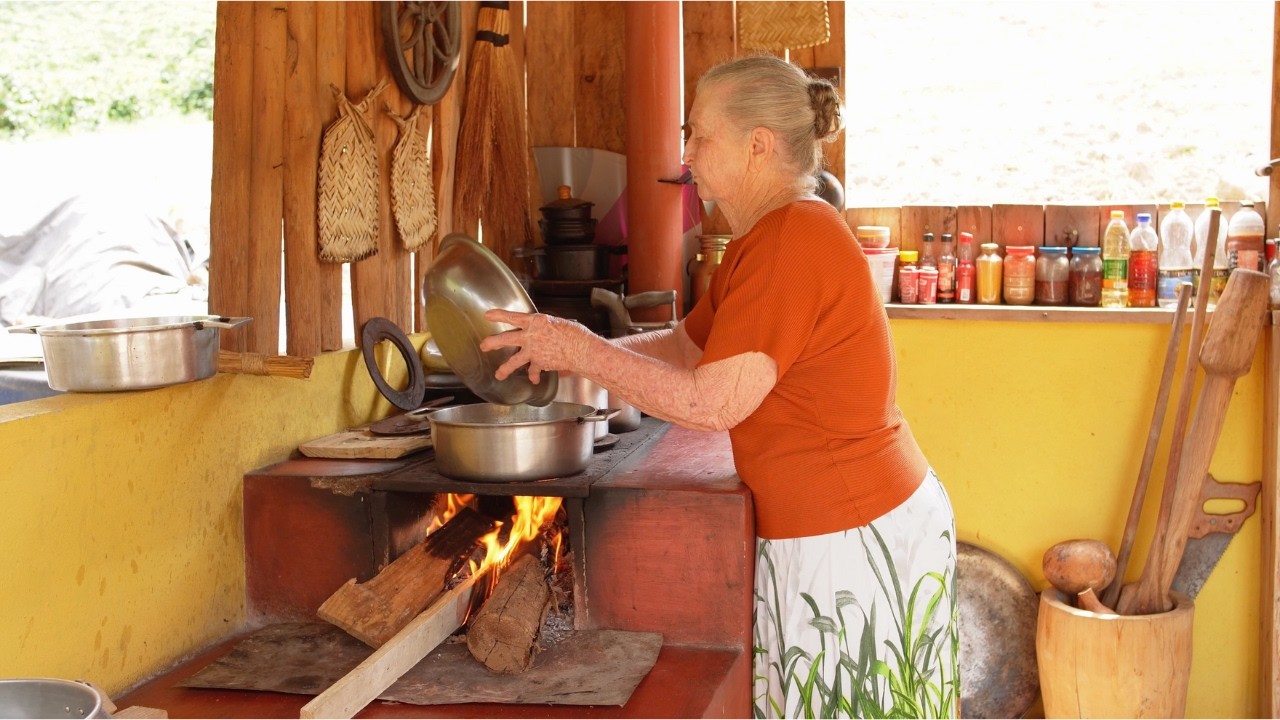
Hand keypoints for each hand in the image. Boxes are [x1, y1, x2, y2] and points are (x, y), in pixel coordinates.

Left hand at [479, 309, 595, 383]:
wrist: (580, 348)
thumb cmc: (574, 334)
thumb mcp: (558, 324)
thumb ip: (546, 329)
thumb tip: (543, 335)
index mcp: (536, 321)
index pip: (513, 317)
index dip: (499, 315)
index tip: (488, 315)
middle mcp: (531, 335)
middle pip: (506, 339)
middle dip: (492, 343)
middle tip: (484, 345)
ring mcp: (533, 350)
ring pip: (513, 361)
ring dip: (505, 368)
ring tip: (499, 374)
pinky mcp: (539, 363)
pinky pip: (533, 371)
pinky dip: (534, 375)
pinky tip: (534, 380)